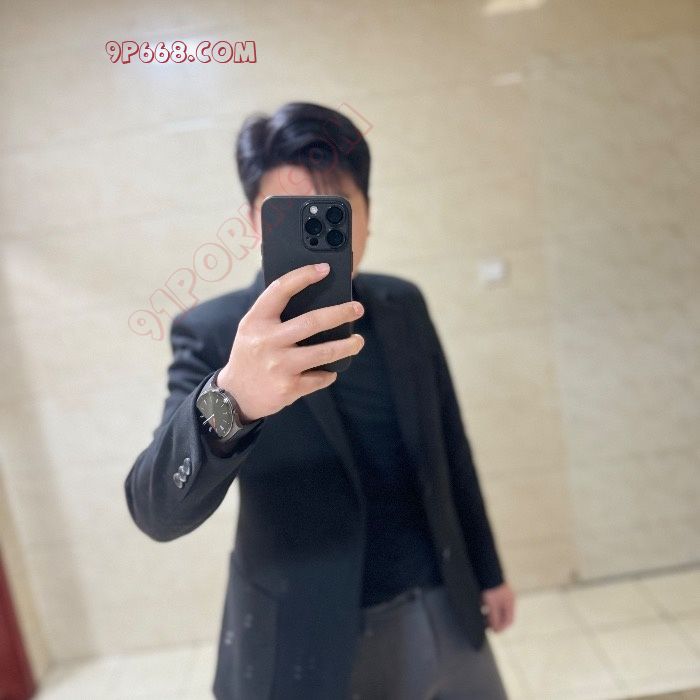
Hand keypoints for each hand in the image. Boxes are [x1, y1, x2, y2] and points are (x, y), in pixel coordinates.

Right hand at [217, 263, 364, 421]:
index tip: (324, 268)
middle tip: (357, 308)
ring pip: (324, 352)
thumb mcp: (252, 330)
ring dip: (347, 346)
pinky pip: (320, 377)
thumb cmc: (251, 355)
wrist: (235, 396)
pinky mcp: (289, 388)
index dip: (303, 276)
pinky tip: (330, 370)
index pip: (281, 290)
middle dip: (340, 313)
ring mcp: (278, 366)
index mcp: (256, 321)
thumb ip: (274, 315)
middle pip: (312, 322)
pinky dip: (329, 373)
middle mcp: (266, 341)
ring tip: (358, 341)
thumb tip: (318, 300)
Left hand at [480, 582, 514, 632]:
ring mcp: (501, 593)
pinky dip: (486, 607)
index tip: (493, 631)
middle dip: (494, 621)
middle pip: (503, 615)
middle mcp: (507, 598)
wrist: (484, 569)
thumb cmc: (490, 586)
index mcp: (510, 602)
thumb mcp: (492, 604)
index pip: (509, 621)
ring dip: (489, 614)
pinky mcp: (493, 589)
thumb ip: (494, 618)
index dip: (502, 628)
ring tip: (481, 617)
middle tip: (485, 625)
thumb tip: (497, 630)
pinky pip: (491, 602)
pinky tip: (479, 606)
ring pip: (496, 609)